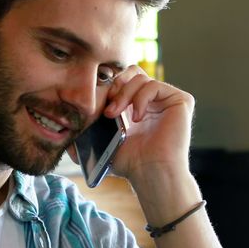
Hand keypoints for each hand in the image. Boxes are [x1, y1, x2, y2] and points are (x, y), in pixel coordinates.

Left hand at [95, 66, 194, 185]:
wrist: (151, 174)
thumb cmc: (132, 164)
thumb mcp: (104, 144)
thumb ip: (88, 135)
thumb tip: (67, 139)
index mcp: (140, 106)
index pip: (124, 80)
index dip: (109, 88)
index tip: (99, 108)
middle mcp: (156, 101)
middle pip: (133, 73)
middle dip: (115, 87)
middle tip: (107, 110)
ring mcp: (169, 100)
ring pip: (141, 78)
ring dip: (124, 95)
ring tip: (117, 116)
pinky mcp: (181, 101)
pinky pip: (155, 85)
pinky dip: (141, 98)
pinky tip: (138, 118)